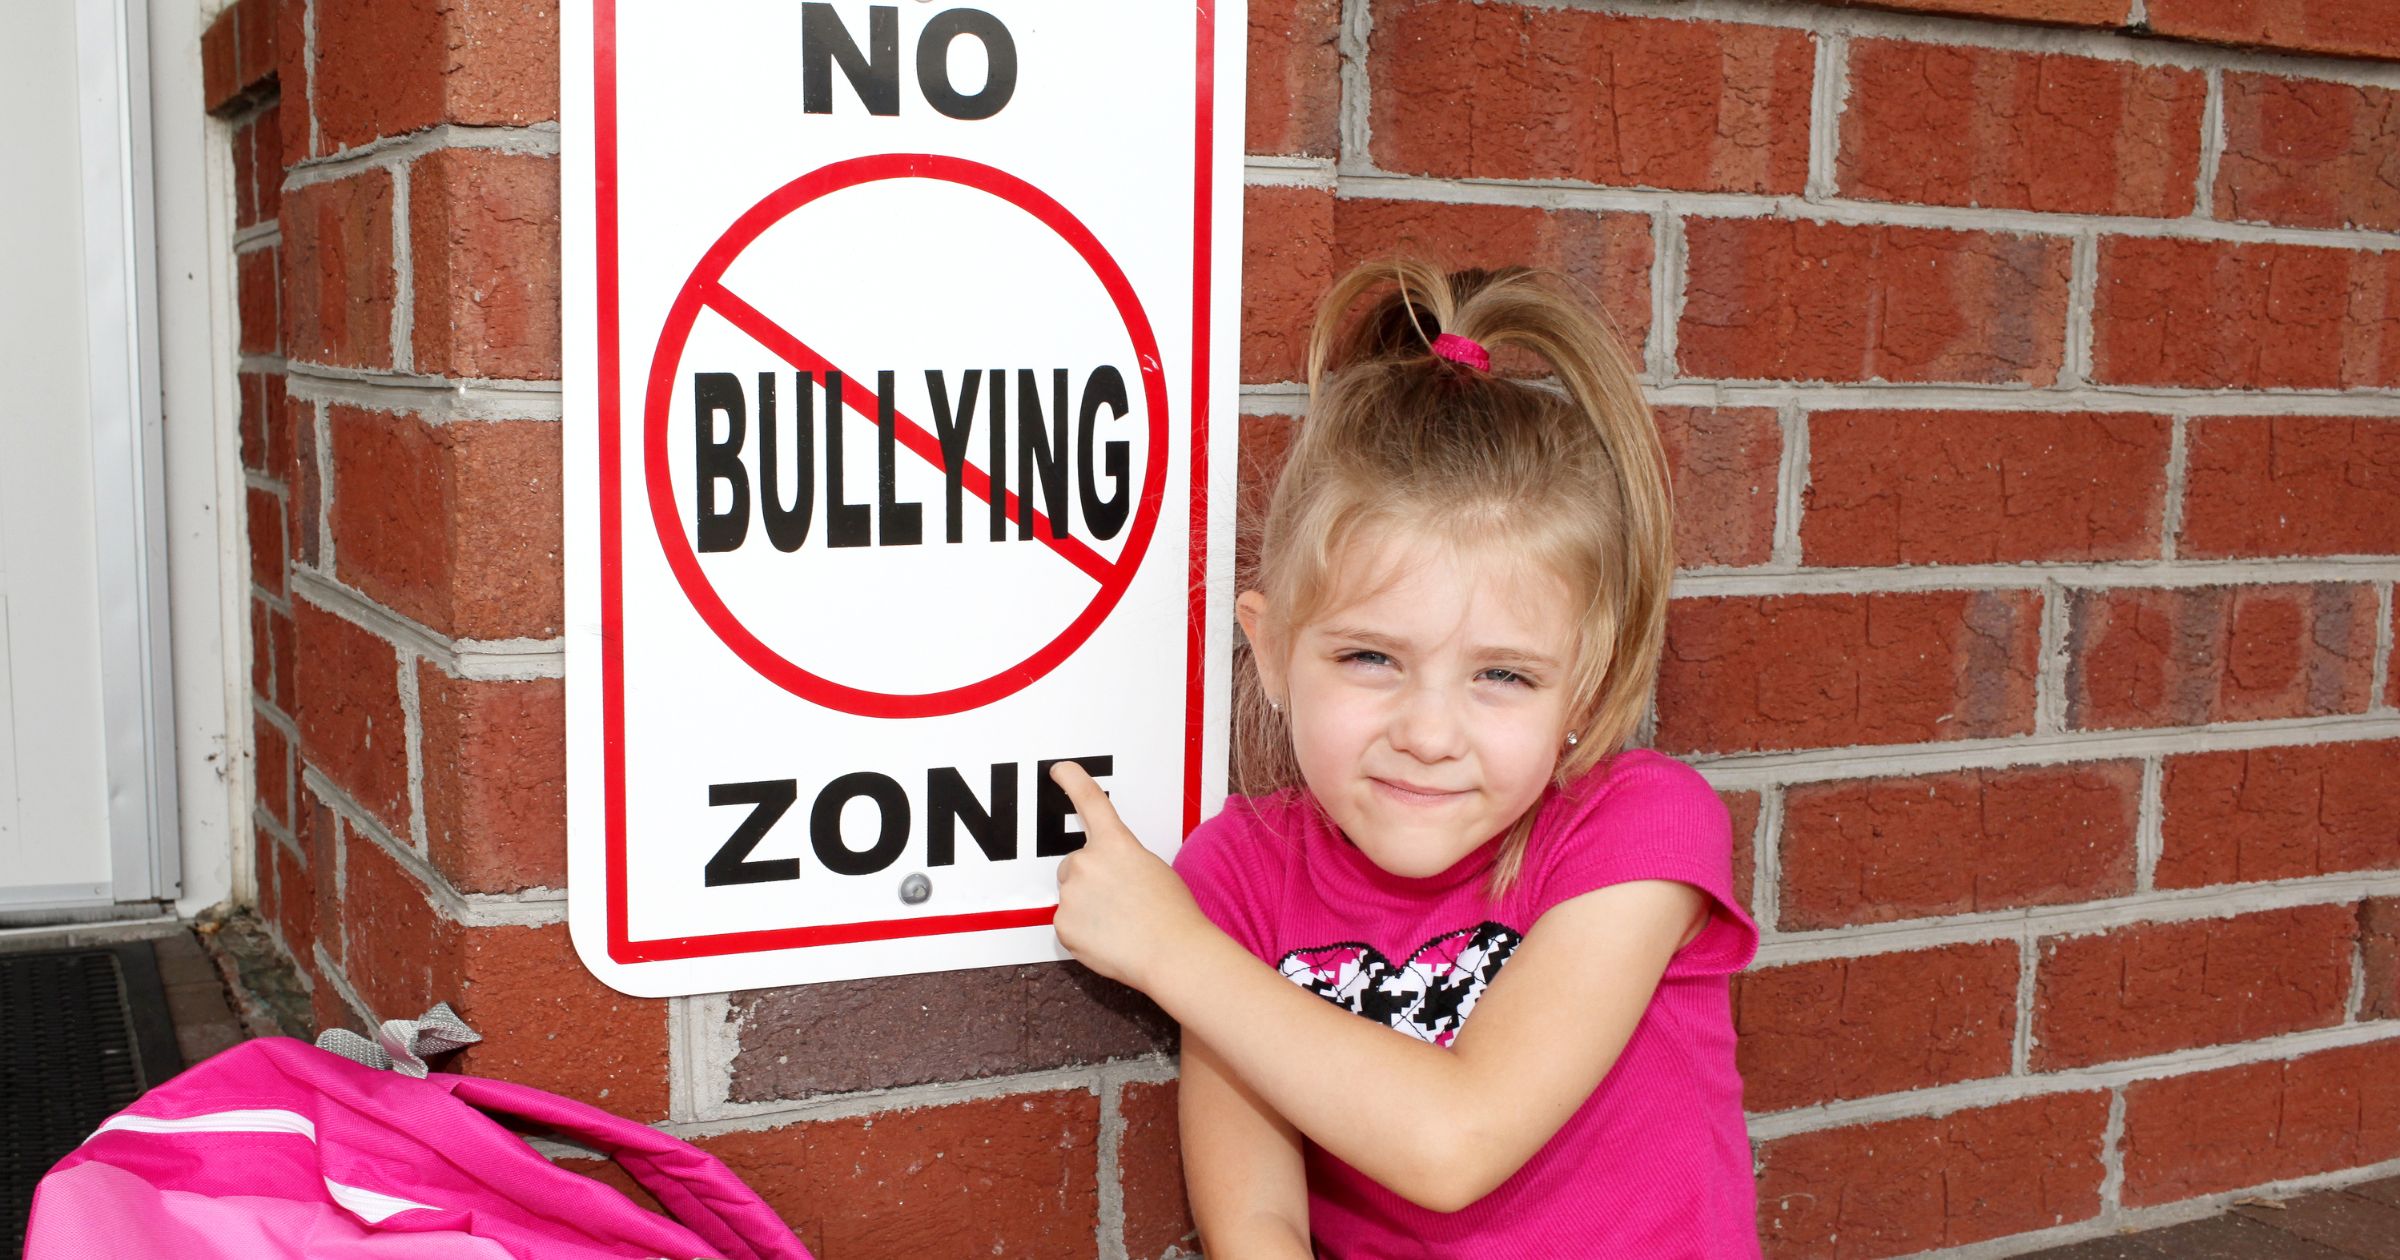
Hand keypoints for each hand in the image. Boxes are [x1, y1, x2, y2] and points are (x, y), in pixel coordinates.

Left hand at [1050, 761, 1205, 990]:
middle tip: (1121, 903)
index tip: (1060, 769)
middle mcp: (1086, 862)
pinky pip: (1068, 924)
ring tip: (1121, 925)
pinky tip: (1109, 940)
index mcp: (1115, 844)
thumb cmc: (1173, 914)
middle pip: (1075, 865)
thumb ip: (1121, 861)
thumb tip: (1105, 875)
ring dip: (1087, 907)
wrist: (1172, 953)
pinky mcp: (1062, 924)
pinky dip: (1083, 933)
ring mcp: (1070, 893)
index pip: (1090, 802)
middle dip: (1090, 881)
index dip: (1072, 781)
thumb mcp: (1151, 869)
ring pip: (1071, 896)